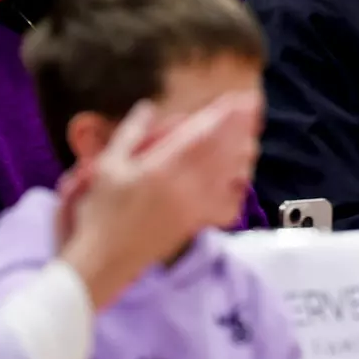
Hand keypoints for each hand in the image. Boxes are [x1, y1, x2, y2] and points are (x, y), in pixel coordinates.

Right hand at [60, 91, 262, 308]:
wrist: (107, 258)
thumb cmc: (102, 212)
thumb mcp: (108, 166)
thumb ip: (130, 134)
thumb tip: (148, 107)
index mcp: (162, 168)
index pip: (201, 136)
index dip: (222, 116)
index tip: (237, 99)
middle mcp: (185, 186)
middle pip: (222, 152)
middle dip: (240, 129)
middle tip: (255, 110)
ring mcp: (194, 207)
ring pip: (228, 176)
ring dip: (242, 154)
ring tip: (252, 137)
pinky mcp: (196, 224)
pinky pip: (225, 206)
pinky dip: (236, 191)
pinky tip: (240, 180)